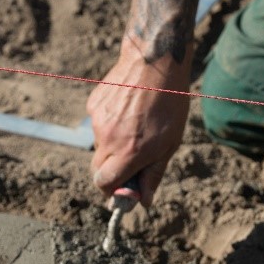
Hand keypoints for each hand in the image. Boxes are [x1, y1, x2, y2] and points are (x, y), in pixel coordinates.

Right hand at [87, 35, 191, 206]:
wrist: (154, 62)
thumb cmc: (169, 104)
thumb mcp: (170, 143)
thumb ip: (153, 173)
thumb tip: (143, 201)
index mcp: (129, 152)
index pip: (105, 183)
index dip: (112, 190)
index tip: (123, 189)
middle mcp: (109, 139)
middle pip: (98, 169)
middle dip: (111, 172)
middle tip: (130, 162)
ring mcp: (98, 122)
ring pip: (100, 145)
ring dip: (113, 144)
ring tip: (135, 124)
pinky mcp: (94, 106)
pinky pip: (98, 124)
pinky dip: (110, 124)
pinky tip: (127, 109)